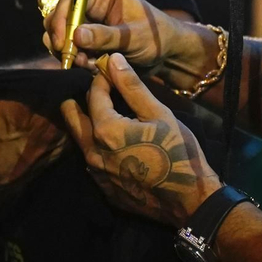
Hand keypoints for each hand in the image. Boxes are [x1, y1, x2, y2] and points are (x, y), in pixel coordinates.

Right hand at [43, 0, 216, 91]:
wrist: (166, 54)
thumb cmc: (157, 37)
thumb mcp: (133, 37)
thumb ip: (105, 36)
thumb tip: (76, 35)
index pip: (70, 1)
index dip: (60, 22)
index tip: (62, 44)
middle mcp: (89, 2)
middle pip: (59, 17)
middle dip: (63, 41)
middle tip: (74, 60)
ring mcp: (86, 20)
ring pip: (61, 35)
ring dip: (71, 53)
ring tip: (90, 64)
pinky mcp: (86, 37)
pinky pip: (71, 49)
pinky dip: (79, 60)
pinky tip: (96, 65)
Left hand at [60, 54, 221, 226]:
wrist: (189, 201)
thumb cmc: (178, 152)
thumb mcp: (159, 114)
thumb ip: (132, 87)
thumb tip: (113, 59)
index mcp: (105, 129)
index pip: (93, 94)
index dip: (101, 79)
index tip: (109, 72)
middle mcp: (92, 152)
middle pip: (72, 117)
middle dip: (81, 101)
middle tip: (96, 93)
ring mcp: (96, 173)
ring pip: (81, 140)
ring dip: (88, 125)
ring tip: (104, 116)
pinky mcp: (104, 189)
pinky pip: (92, 161)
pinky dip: (98, 148)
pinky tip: (115, 146)